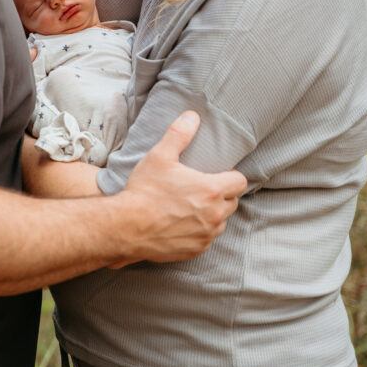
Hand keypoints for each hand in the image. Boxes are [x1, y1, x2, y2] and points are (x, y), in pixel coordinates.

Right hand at [115, 111, 246, 266]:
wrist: (126, 227)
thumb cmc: (144, 191)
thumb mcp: (160, 156)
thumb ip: (179, 134)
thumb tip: (192, 116)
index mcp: (211, 189)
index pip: (240, 182)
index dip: (230, 177)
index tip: (218, 175)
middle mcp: (214, 214)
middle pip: (232, 202)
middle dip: (221, 195)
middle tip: (199, 190)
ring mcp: (206, 235)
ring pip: (221, 222)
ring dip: (211, 215)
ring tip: (190, 207)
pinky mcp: (196, 250)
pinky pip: (207, 239)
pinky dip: (199, 232)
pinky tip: (181, 224)